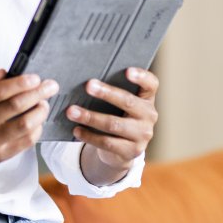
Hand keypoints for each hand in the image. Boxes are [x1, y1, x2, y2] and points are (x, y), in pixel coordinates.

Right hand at [0, 69, 58, 172]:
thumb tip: (6, 72)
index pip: (0, 91)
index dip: (21, 82)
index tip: (35, 78)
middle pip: (16, 105)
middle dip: (38, 93)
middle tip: (50, 86)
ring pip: (25, 124)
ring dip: (40, 111)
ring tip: (44, 104)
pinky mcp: (1, 155)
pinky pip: (26, 141)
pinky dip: (37, 128)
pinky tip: (38, 121)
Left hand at [69, 67, 158, 185]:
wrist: (122, 149)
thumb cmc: (117, 116)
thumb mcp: (120, 104)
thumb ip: (111, 92)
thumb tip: (86, 82)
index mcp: (147, 98)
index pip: (151, 84)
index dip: (141, 77)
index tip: (127, 71)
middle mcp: (149, 116)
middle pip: (128, 102)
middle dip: (106, 93)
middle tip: (88, 85)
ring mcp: (142, 135)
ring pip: (114, 124)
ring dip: (90, 117)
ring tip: (72, 111)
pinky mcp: (131, 151)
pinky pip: (108, 142)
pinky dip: (89, 136)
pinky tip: (76, 130)